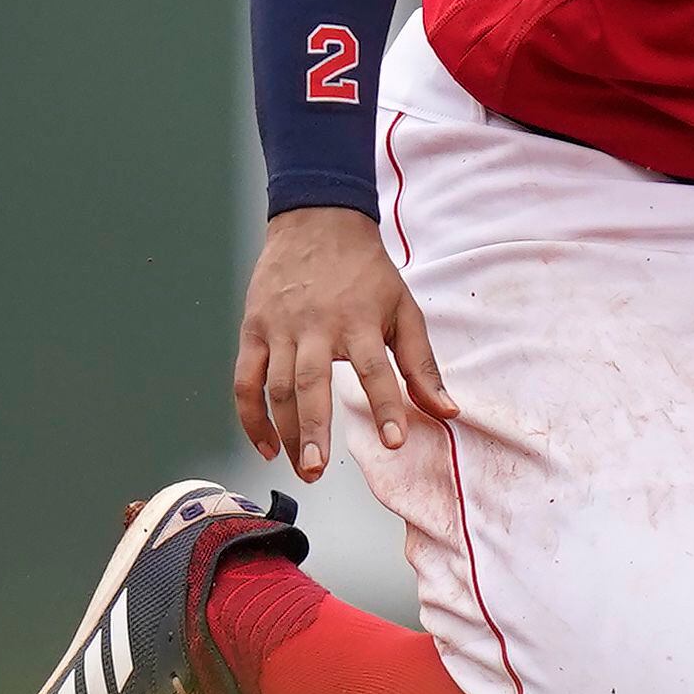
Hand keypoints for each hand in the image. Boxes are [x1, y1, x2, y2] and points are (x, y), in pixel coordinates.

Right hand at [235, 207, 455, 483]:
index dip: (386, 406)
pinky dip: (250, 416)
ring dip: (284, 431)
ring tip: (301, 468)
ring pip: (275, 387)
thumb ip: (422, 364)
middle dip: (312, 430)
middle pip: (309, 384)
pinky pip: (245, 380)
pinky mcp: (252, 330)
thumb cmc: (368, 273)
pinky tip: (267, 446)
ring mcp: (279, 329)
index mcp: (359, 320)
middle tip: (316, 470)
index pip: (375, 369)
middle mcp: (315, 326)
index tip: (395, 441)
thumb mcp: (404, 309)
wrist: (318, 223)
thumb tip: (448, 411)